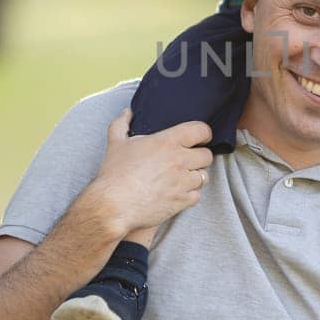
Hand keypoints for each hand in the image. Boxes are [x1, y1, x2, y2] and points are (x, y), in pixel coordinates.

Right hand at [77, 111, 212, 242]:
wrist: (113, 206)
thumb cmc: (114, 175)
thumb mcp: (115, 143)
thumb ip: (122, 124)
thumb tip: (127, 113)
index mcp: (166, 142)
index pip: (200, 130)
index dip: (203, 134)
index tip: (200, 138)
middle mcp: (179, 160)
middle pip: (206, 155)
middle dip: (199, 157)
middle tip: (188, 161)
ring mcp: (182, 182)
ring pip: (203, 176)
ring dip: (194, 177)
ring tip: (181, 178)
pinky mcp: (182, 201)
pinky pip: (197, 196)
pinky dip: (189, 195)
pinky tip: (177, 193)